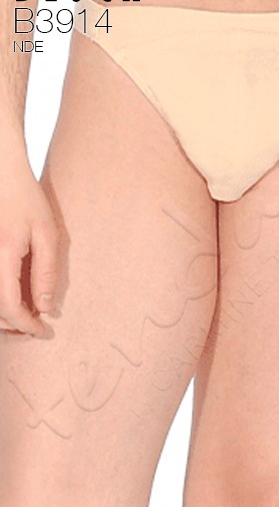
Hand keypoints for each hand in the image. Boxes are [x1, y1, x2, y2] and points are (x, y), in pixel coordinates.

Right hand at [0, 164, 59, 336]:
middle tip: (37, 328)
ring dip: (3, 316)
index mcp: (1, 257)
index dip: (27, 325)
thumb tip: (45, 307)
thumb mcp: (47, 234)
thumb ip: (47, 272)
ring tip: (27, 316)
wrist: (1, 174)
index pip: (9, 308)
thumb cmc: (26, 199)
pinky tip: (14, 298)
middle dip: (14, 326)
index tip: (45, 331)